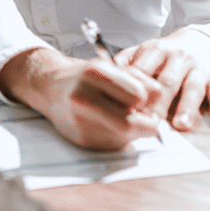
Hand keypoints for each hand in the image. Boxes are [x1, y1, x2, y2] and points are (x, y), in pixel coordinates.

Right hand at [0, 48, 165, 150]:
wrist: (50, 87)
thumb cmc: (84, 76)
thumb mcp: (111, 66)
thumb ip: (138, 78)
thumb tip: (159, 100)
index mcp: (94, 72)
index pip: (137, 96)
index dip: (148, 101)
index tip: (148, 101)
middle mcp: (83, 97)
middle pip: (129, 123)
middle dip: (146, 124)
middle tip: (150, 119)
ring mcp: (79, 121)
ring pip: (124, 137)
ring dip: (134, 131)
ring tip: (127, 117)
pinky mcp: (81, 140)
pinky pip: (113, 144)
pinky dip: (119, 136)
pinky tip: (110, 124)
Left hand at [115, 29, 209, 131]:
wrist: (200, 41)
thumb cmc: (167, 54)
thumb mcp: (146, 52)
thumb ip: (128, 62)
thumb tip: (104, 73)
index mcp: (156, 50)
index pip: (144, 70)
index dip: (136, 90)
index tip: (128, 109)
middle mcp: (178, 56)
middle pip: (167, 81)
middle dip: (159, 102)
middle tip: (151, 122)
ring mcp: (199, 66)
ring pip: (193, 87)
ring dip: (187, 107)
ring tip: (180, 125)